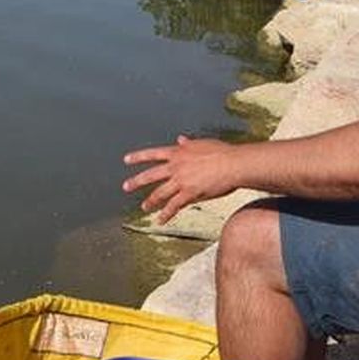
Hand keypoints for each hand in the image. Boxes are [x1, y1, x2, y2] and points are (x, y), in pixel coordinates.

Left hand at [121, 135, 241, 224]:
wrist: (233, 164)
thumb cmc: (222, 152)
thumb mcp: (202, 143)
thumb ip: (188, 143)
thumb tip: (180, 139)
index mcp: (178, 153)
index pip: (153, 154)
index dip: (138, 157)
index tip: (126, 160)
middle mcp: (176, 166)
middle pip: (150, 175)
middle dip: (136, 181)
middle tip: (125, 187)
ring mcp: (181, 181)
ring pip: (160, 193)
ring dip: (150, 201)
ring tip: (144, 207)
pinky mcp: (189, 193)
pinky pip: (174, 206)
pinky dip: (166, 214)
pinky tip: (160, 220)